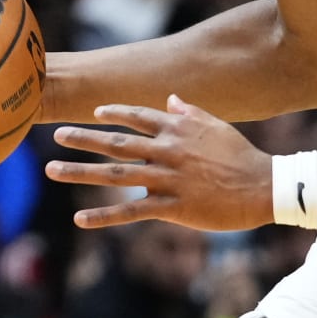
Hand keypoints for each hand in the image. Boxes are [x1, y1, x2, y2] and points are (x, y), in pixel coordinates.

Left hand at [47, 95, 274, 231]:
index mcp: (178, 130)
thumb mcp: (217, 126)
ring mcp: (167, 179)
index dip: (115, 113)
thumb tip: (170, 99)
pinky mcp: (172, 207)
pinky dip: (104, 216)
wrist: (264, 187)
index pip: (138, 117)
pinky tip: (80, 218)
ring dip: (81, 172)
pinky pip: (131, 212)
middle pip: (117, 143)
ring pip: (115, 175)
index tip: (94, 112)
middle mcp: (167, 151)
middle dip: (84, 138)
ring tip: (52, 170)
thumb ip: (190, 113)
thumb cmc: (241, 156)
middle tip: (56, 136)